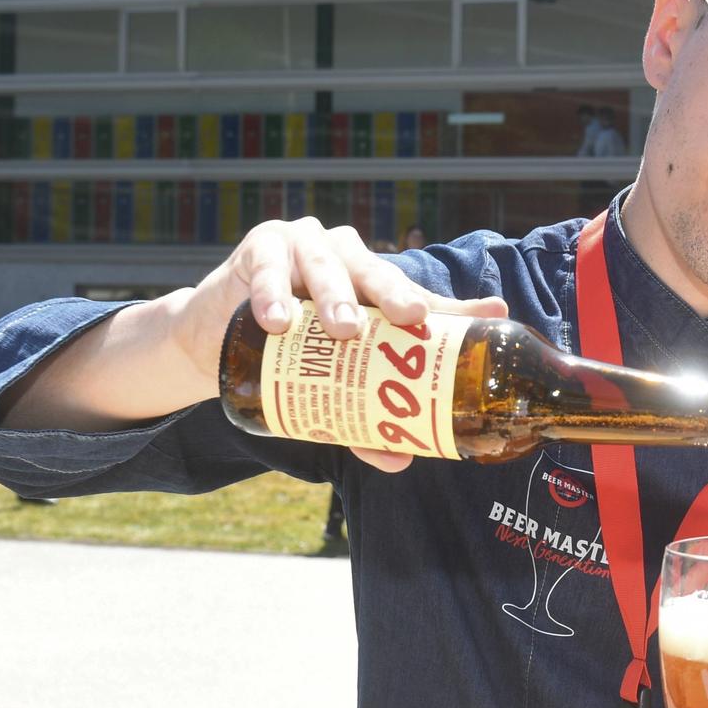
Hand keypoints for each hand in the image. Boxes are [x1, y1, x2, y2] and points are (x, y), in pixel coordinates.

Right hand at [169, 218, 509, 473]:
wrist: (215, 338)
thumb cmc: (289, 348)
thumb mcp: (333, 371)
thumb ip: (367, 407)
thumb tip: (403, 460)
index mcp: (374, 282)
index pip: (417, 294)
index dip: (453, 306)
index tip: (493, 312)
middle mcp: (347, 257)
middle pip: (378, 272)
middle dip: (396, 295)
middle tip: (411, 319)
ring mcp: (304, 246)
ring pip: (326, 266)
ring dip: (335, 297)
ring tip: (344, 329)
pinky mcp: (259, 250)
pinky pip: (268, 271)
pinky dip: (273, 295)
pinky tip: (277, 321)